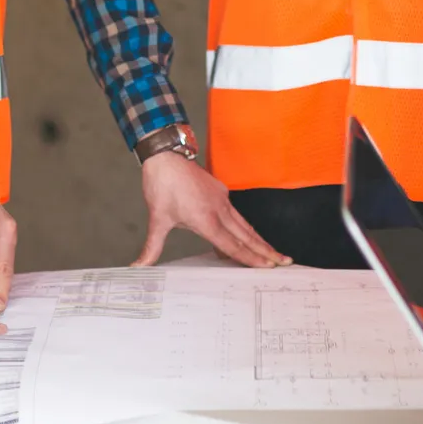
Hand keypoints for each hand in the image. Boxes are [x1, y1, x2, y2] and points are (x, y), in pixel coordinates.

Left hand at [133, 146, 291, 267]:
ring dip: (260, 240)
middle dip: (266, 251)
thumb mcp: (157, 219)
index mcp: (206, 219)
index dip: (250, 258)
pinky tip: (250, 235)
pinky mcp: (221, 192)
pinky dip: (246, 228)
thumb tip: (138, 266)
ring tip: (274, 253)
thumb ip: (152, 247)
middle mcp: (219, 210)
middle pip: (247, 235)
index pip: (232, 245)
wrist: (166, 157)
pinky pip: (237, 215)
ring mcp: (222, 199)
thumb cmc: (162, 185)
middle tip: (284, 262)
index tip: (267, 266)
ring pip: (245, 225)